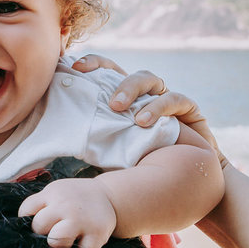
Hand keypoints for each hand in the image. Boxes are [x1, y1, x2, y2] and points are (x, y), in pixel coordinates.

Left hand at [18, 178, 116, 247]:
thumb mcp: (56, 192)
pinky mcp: (98, 233)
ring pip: (57, 242)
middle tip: (56, 231)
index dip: (29, 221)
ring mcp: (82, 219)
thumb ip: (40, 206)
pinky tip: (86, 241)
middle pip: (38, 227)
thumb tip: (22, 233)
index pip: (26, 211)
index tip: (41, 223)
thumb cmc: (74, 199)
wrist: (110, 195)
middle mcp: (66, 204)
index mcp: (52, 193)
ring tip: (69, 239)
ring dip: (61, 245)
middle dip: (44, 234)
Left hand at [72, 54, 226, 167]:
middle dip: (114, 79)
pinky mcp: (189, 109)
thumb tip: (58, 142)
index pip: (109, 72)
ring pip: (150, 80)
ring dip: (133, 90)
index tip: (75, 67)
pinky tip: (144, 121)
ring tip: (119, 109)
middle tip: (105, 100)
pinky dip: (158, 107)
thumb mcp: (116, 154)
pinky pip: (175, 100)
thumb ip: (95, 143)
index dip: (94, 64)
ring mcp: (167, 99)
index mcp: (127, 100)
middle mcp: (146, 95)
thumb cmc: (147, 167)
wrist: (189, 183)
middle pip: (127, 71)